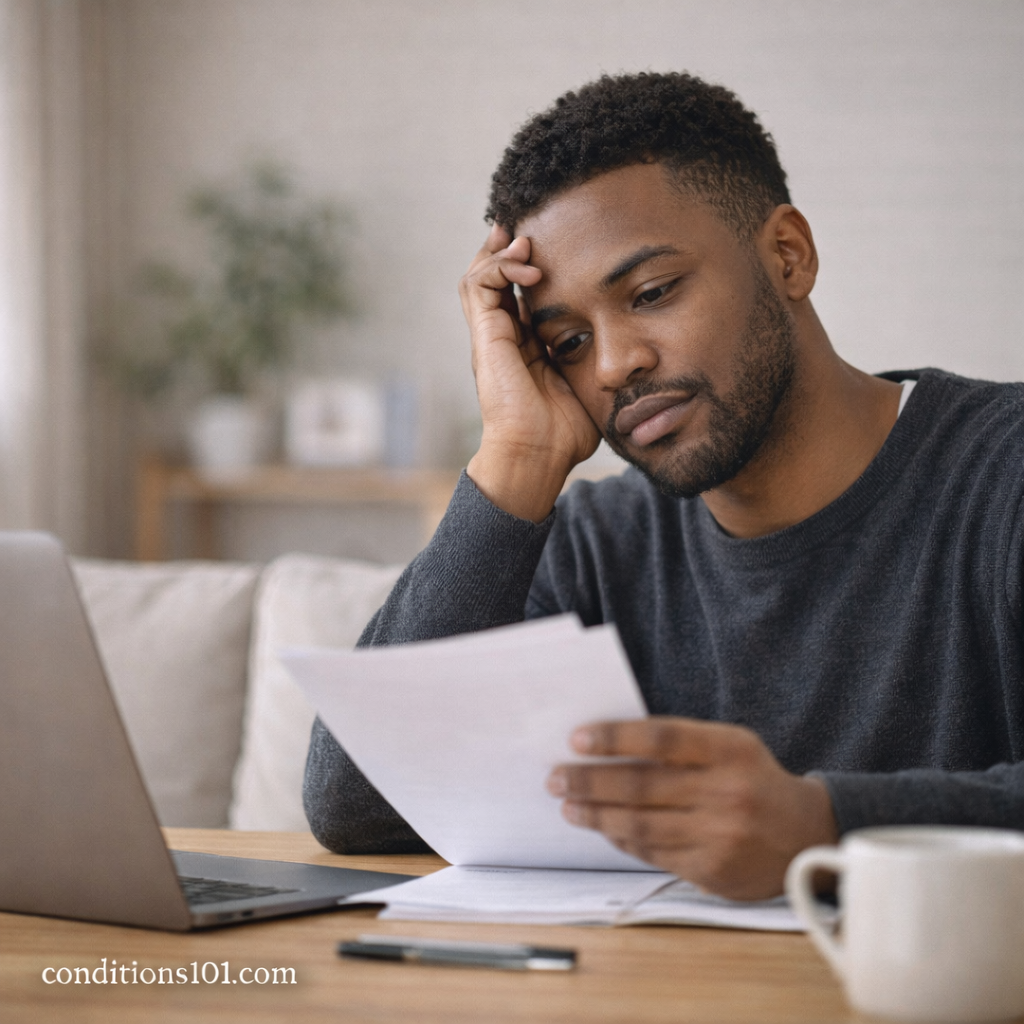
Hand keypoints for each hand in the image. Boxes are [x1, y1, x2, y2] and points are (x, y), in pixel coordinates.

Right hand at [460, 225, 599, 521]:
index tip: (561, 244)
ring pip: (480, 275)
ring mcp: (491, 337)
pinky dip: (500, 266)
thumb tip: (632, 356)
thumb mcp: (591, 387)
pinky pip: (479, 285)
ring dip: (502, 252)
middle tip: (534, 226)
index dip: (532, 266)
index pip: (520, 294)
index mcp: (525, 347)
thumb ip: (601, 365)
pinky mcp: (486, 337)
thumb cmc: (565, 434)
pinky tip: (530, 265)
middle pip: (495, 277)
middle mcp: (503, 338)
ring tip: (528, 240)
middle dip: (511, 247)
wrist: (537, 456)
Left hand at [547, 717, 837, 899]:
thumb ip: (680, 745)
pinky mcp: (712, 871)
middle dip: (589, 781)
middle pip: (642, 786)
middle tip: (556, 777)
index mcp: (730, 750)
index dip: (615, 738)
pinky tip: (603, 827)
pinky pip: (653, 853)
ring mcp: (720, 836)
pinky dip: (622, 839)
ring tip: (568, 805)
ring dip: (596, 814)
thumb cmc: (752, 779)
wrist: (806, 835)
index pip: (662, 739)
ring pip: (640, 825)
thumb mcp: (729, 746)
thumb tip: (608, 746)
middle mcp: (727, 793)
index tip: (578, 739)